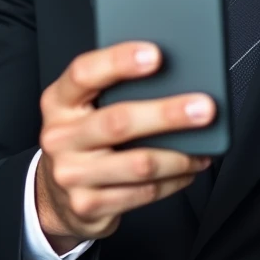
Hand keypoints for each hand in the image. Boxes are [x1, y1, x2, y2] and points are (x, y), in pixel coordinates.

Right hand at [35, 41, 215, 252]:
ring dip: (180, 156)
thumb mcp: (84, 106)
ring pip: (139, 164)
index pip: (84, 73)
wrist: (54, 195)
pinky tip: (188, 169)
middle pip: (119, 121)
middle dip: (168, 113)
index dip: (119, 61)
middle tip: (205, 108)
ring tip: (204, 147)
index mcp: (59, 101)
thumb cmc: (83, 136)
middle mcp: (59, 137)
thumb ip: (114, 88)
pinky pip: (143, 193)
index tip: (156, 54)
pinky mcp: (88, 205)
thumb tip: (174, 74)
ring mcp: (71, 174)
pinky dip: (174, 180)